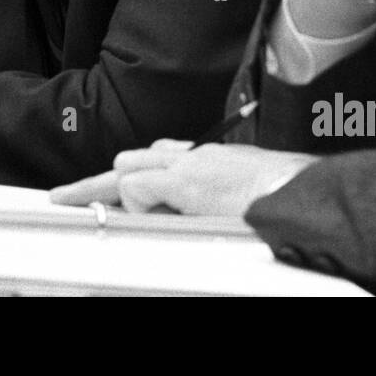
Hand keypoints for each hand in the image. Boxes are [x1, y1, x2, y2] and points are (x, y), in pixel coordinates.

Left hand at [50, 140, 317, 215]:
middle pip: (132, 158)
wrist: (310, 196)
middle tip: (66, 198)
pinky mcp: (186, 181)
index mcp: (210, 160)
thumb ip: (216, 196)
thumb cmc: (290, 198)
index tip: (100, 190)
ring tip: (148, 219)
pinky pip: (139, 188)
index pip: (158, 156)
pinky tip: (171, 218)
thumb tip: (197, 215)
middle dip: (104, 183)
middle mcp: (196, 156)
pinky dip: (143, 205)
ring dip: (131, 196)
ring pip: (129, 167)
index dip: (129, 175)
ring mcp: (190, 165)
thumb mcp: (247, 194)